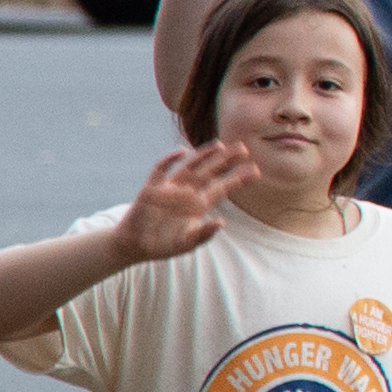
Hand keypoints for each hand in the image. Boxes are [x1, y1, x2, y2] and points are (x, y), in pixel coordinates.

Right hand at [115, 141, 255, 259]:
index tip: (255, 171)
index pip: (222, 187)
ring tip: (220, 145)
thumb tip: (221, 222)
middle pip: (210, 172)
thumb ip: (203, 234)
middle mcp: (188, 193)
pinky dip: (171, 159)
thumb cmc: (164, 245)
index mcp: (199, 205)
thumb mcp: (186, 244)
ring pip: (190, 166)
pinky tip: (182, 152)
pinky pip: (162, 169)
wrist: (136, 245)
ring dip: (203, 155)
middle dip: (226, 160)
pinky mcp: (152, 188)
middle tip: (245, 148)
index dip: (238, 178)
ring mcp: (170, 188)